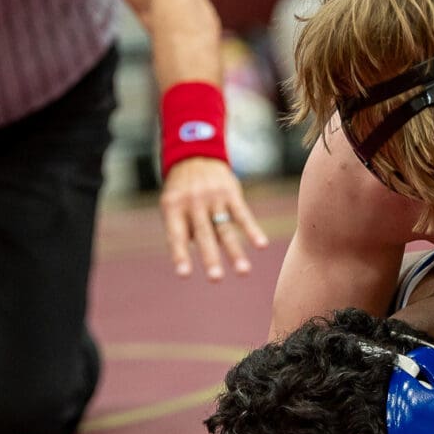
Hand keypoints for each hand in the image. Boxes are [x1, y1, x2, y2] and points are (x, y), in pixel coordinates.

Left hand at [160, 156, 268, 280]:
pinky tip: (261, 245)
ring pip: (225, 228)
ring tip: (243, 271)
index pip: (176, 235)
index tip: (184, 274)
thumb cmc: (182, 191)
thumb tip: (207, 255)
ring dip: (235, 251)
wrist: (195, 156)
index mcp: (173, 208)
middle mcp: (193, 203)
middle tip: (216, 278)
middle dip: (211, 257)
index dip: (180, 254)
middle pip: (204, 234)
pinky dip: (252, 230)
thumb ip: (184, 229)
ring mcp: (213, 198)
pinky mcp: (231, 193)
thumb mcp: (172, 205)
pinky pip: (243, 214)